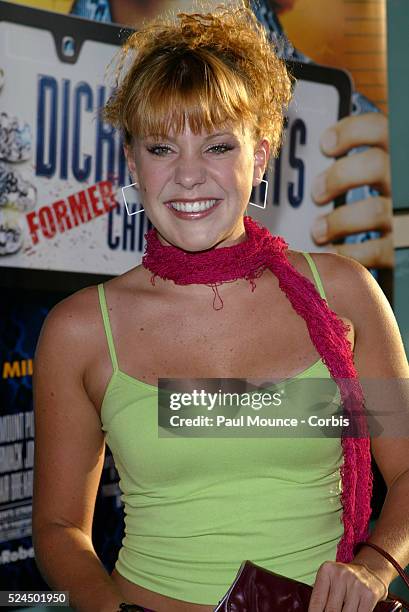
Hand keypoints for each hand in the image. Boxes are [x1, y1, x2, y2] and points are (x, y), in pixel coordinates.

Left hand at [308, 560, 387, 611]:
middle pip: (331, 610)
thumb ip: (321, 596)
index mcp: (327, 570)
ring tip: (343, 610)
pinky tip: (353, 611)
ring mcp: (356, 584)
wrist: (371, 571)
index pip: (317, 602)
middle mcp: (341, 575)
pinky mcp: (369, 594)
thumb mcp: (330, 580)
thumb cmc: (345, 580)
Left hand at [310, 113, 393, 268]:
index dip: (350, 132)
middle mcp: (405, 181)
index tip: (325, 145)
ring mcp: (405, 215)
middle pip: (376, 165)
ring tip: (318, 230)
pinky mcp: (401, 247)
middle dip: (339, 177)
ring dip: (337, 221)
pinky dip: (349, 252)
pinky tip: (333, 252)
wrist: (403, 235)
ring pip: (374, 211)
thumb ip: (358, 167)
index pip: (380, 128)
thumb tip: (313, 163)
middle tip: (316, 193)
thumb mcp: (380, 177)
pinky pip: (376, 250)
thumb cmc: (386, 204)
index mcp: (398, 156)